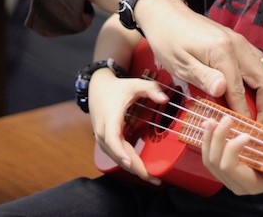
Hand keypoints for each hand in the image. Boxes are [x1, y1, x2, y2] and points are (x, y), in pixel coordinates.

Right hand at [88, 69, 167, 183]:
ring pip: (116, 158)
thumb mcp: (134, 84)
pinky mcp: (105, 141)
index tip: (130, 164)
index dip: (120, 152)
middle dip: (136, 168)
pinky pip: (116, 155)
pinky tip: (141, 167)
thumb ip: (150, 89)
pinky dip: (128, 162)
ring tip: (151, 176)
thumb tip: (165, 99)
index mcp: (110, 118)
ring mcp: (102, 138)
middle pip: (117, 155)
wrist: (97, 87)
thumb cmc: (116, 87)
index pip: (112, 139)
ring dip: (133, 169)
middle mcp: (103, 131)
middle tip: (155, 178)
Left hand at [135, 0, 262, 122]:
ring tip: (255, 111)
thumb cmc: (167, 39)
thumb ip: (203, 77)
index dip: (244, 115)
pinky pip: (259, 61)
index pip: (241, 92)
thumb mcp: (179, 63)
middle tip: (256, 125)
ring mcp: (239, 40)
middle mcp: (237, 45)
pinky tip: (249, 91)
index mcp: (223, 52)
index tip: (242, 132)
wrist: (165, 13)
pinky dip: (260, 79)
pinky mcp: (236, 40)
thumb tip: (223, 91)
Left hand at [201, 116, 262, 194]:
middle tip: (227, 118)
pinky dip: (207, 141)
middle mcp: (236, 185)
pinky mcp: (222, 172)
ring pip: (208, 160)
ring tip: (212, 120)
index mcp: (250, 184)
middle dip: (218, 137)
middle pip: (215, 162)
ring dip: (209, 137)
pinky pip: (208, 157)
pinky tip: (208, 126)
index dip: (232, 148)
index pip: (229, 167)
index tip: (246, 134)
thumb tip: (247, 133)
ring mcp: (227, 180)